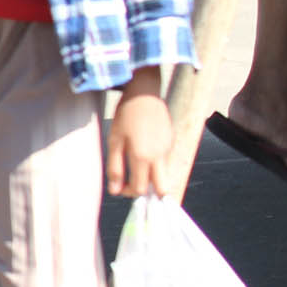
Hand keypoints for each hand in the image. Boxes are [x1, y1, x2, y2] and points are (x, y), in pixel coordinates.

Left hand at [107, 75, 171, 198]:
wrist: (145, 93)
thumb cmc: (126, 116)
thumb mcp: (115, 141)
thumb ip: (115, 167)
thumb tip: (115, 191)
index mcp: (143, 157)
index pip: (140, 189)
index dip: (129, 192)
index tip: (120, 186)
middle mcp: (160, 157)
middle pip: (161, 189)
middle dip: (147, 192)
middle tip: (132, 184)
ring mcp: (168, 150)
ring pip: (164, 176)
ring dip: (151, 178)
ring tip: (135, 168)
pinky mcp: (171, 143)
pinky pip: (164, 162)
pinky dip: (154, 165)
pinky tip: (143, 152)